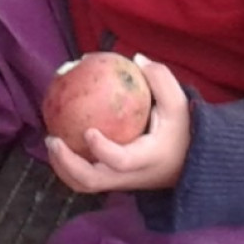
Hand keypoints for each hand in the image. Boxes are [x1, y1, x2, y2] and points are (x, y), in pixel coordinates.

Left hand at [45, 57, 190, 193]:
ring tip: (51, 141)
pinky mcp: (113, 179)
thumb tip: (136, 59)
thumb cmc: (183, 130)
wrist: (192, 161)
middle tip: (52, 138)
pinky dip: (68, 164)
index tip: (88, 131)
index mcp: (148, 159)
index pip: (122, 161)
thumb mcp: (179, 103)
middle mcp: (131, 175)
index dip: (103, 150)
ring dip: (63, 167)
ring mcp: (120, 181)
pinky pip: (86, 178)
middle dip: (68, 164)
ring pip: (85, 185)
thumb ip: (161, 80)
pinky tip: (60, 138)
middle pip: (94, 181)